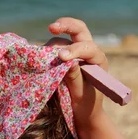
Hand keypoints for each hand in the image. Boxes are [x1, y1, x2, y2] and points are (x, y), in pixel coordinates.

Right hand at [47, 17, 107, 133]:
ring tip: (42, 59)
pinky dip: (46, 51)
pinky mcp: (62, 58)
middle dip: (65, 25)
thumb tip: (66, 60)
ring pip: (61, 39)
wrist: (83, 114)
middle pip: (78, 29)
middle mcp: (87, 52)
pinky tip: (39, 58)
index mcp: (98, 60)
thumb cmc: (86, 105)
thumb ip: (75, 77)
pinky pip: (53, 48)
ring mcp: (74, 53)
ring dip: (52, 45)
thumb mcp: (81, 94)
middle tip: (51, 27)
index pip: (87, 48)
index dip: (74, 50)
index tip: (61, 57)